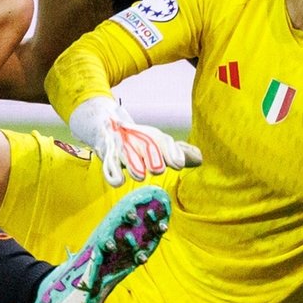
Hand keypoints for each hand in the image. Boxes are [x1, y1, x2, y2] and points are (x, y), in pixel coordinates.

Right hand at [68, 96, 201, 187]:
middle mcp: (136, 138)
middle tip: (159, 169)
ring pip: (126, 154)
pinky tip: (119, 181)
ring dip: (133, 164)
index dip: (171, 152)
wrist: (103, 121)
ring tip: (140, 174)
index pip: (162, 141)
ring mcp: (120, 145)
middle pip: (145, 145)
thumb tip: (199, 158)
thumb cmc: (136, 139)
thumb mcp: (156, 142)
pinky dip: (112, 172)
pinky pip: (108, 163)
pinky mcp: (105, 153)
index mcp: (151, 136)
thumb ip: (176, 152)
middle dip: (153, 157)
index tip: (178, 164)